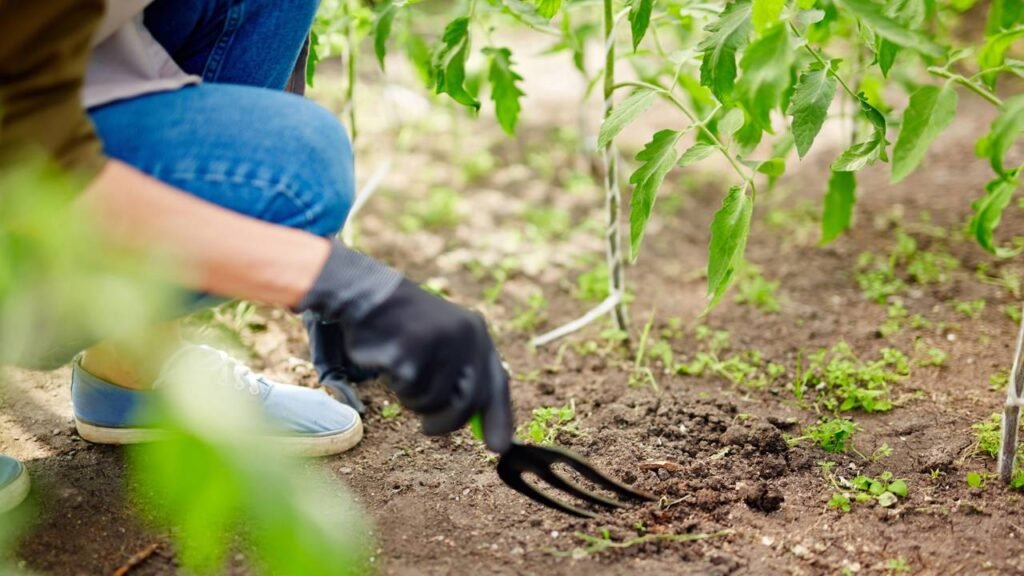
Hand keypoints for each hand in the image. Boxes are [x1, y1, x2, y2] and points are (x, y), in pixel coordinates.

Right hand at [299, 244, 512, 451]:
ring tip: (402, 372)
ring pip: (432, 401)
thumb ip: (465, 377)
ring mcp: (438, 344)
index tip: (499, 448)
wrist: (369, 296)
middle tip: (427, 429)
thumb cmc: (406, 327)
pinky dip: (396, 385)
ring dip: (413, 399)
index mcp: (477, 332)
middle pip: (466, 403)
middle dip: (445, 424)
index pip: (497, 383)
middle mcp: (464, 337)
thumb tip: (481, 423)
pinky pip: (408, 390)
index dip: (499, 418)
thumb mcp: (445, 342)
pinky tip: (388, 361)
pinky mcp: (410, 351)